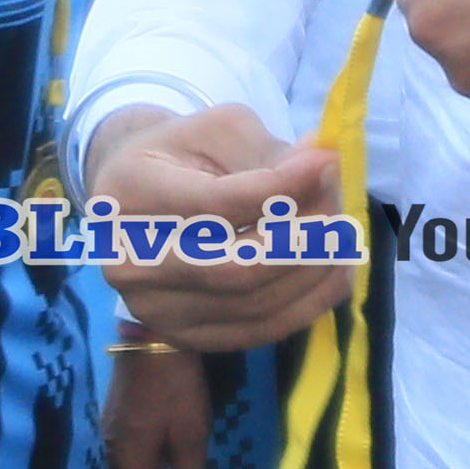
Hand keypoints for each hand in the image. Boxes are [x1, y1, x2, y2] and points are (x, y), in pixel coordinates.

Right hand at [88, 104, 352, 349]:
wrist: (139, 198)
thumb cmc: (183, 154)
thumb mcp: (217, 131)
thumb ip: (268, 149)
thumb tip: (323, 167)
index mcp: (127, 195)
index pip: (216, 206)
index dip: (282, 190)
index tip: (328, 164)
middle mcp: (128, 263)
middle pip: (237, 269)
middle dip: (304, 236)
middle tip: (338, 201)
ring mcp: (154, 311)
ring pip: (256, 304)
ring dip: (316, 269)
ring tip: (342, 231)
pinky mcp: (185, 338)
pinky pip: (261, 331)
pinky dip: (309, 303)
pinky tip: (334, 270)